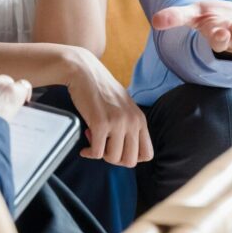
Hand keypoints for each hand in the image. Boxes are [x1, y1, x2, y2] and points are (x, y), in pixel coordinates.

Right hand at [64, 48, 152, 166]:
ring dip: (101, 155)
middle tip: (104, 147)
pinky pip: (97, 153)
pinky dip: (89, 154)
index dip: (131, 157)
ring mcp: (118, 123)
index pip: (147, 154)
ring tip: (93, 139)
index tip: (117, 149)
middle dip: (114, 159)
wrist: (84, 71)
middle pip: (130, 161)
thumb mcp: (123, 107)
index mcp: (140, 119)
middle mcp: (133, 122)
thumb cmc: (100, 89)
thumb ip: (128, 125)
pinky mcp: (101, 123)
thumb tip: (125, 149)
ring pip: (113, 158)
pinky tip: (84, 148)